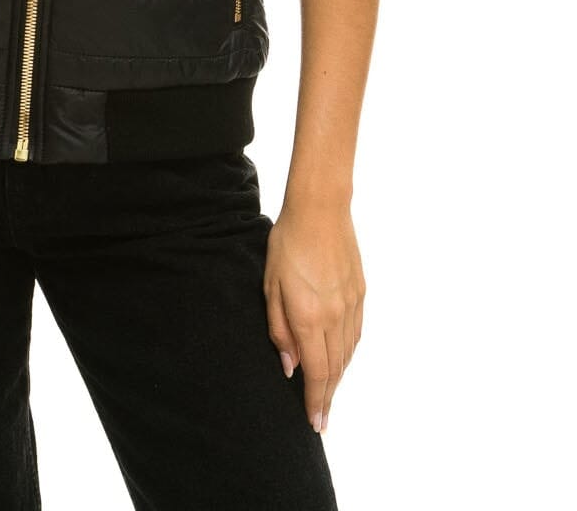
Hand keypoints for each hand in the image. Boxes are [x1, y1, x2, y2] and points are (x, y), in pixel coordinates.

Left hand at [263, 199, 365, 433]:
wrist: (320, 209)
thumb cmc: (287, 243)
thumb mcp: (270, 285)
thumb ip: (279, 329)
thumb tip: (290, 367)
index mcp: (309, 317)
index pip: (315, 372)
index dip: (314, 400)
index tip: (314, 422)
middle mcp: (335, 317)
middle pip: (334, 369)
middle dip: (327, 397)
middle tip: (322, 419)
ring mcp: (351, 305)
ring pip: (348, 354)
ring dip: (338, 378)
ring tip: (328, 394)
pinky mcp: (360, 293)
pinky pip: (356, 334)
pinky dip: (349, 354)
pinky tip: (342, 361)